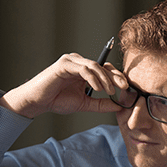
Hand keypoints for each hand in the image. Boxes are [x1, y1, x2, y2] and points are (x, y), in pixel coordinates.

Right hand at [0, 53, 126, 118]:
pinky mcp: (64, 64)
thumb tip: (118, 106)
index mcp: (84, 70)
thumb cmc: (57, 100)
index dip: (117, 77)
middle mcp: (79, 62)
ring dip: (104, 79)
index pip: (105, 69)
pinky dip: (92, 78)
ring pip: (95, 66)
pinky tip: (97, 88)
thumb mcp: (84, 103)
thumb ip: (100, 104)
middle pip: (102, 66)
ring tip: (109, 91)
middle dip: (115, 76)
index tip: (127, 89)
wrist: (39, 102)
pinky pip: (83, 68)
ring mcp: (71, 61)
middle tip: (124, 87)